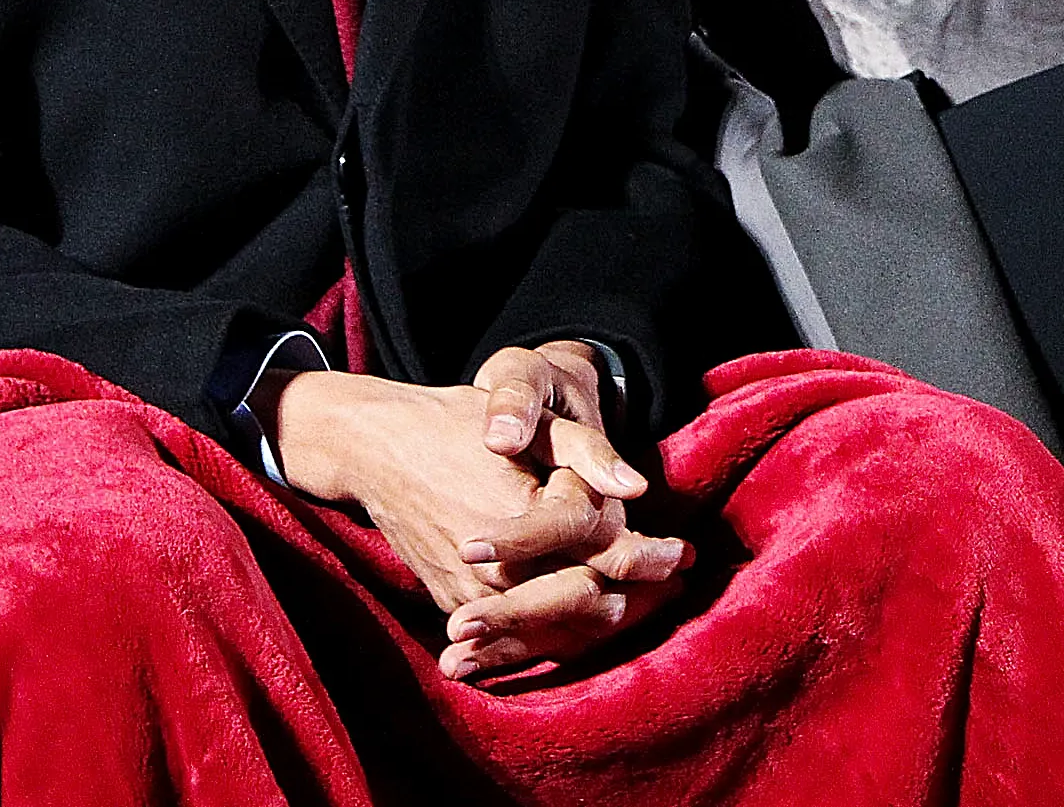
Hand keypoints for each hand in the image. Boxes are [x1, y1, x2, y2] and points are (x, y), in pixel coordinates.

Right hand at [262, 361, 687, 678]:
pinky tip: (580, 627)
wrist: (379, 448)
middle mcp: (503, 566)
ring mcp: (474, 593)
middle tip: (672, 588)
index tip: (684, 557)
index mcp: (532, 515)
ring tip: (638, 608)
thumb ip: (590, 454)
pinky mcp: (452, 603)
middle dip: (636, 599)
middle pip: (588, 603)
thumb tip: (639, 487)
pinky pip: (512, 640)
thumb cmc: (459, 424)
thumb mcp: (532, 424)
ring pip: (553, 630)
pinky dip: (551, 637)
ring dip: (599, 624)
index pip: (608, 552)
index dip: (651, 557)